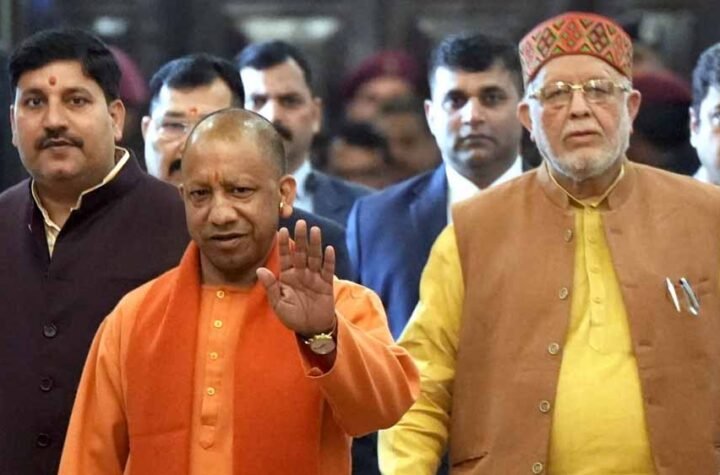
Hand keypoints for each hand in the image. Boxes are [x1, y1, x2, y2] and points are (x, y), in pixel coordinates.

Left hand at [257, 220, 335, 334]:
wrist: (311, 329)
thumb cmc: (292, 316)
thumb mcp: (278, 304)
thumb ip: (271, 287)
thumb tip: (260, 269)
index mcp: (287, 276)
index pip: (285, 256)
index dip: (283, 244)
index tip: (281, 230)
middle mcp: (301, 273)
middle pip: (300, 253)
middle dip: (300, 238)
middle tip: (300, 223)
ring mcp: (314, 277)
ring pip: (314, 257)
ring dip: (315, 244)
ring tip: (315, 230)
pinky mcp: (326, 284)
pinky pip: (328, 270)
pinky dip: (329, 260)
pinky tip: (329, 249)